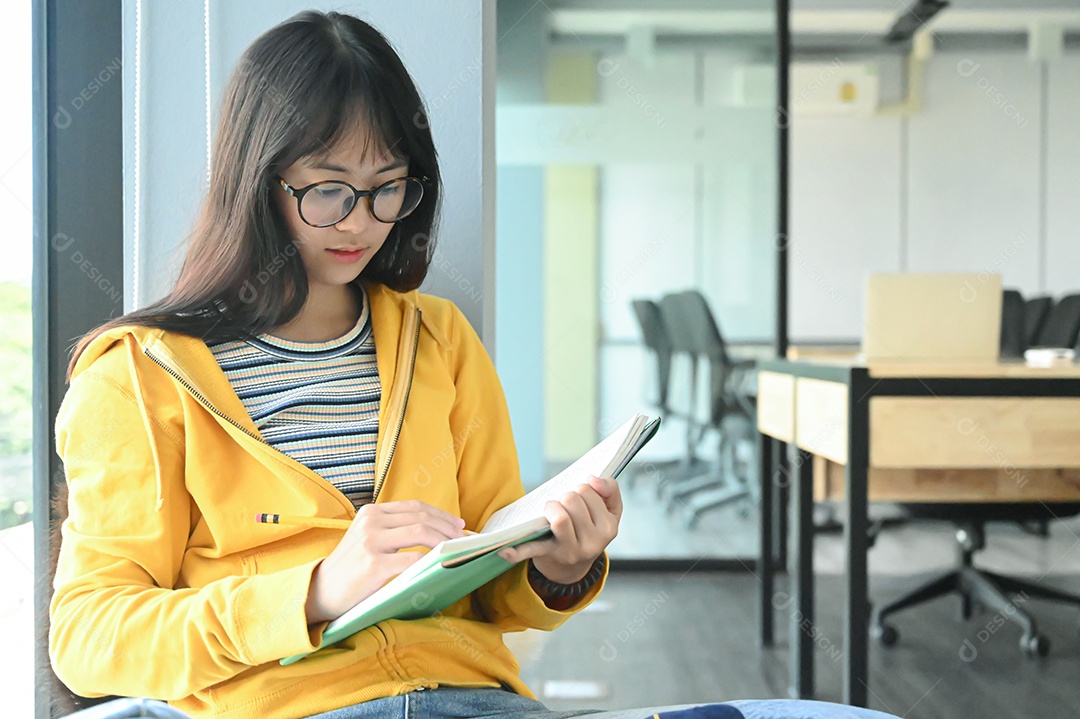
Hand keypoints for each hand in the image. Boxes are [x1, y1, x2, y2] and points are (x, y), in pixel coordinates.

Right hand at [305, 500, 466, 623]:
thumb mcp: (367, 539)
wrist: (320, 592)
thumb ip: (393, 531)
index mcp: (371, 513)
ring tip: (455, 550)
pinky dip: (431, 560)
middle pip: (421, 517)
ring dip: (444, 540)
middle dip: (447, 527)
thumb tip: (435, 530)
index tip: (458, 524)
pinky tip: (439, 565)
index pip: (415, 507)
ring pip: (420, 532)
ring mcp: (371, 542)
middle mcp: (370, 522)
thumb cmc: (351, 569)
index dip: (440, 514)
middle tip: (463, 538)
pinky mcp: (374, 565)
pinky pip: (413, 559)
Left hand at [496, 475, 621, 583]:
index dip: (580, 488)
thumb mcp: (609, 513)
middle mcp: (592, 543)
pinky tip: (503, 551)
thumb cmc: (588, 530)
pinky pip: (532, 551)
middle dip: (565, 496)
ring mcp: (570, 551)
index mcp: (609, 528)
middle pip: (572, 500)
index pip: (588, 491)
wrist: (572, 567)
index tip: (581, 497)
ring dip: (551, 507)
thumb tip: (592, 478)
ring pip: (559, 518)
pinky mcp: (549, 556)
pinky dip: (516, 552)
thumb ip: (610, 490)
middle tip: (564, 506)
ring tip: (551, 511)